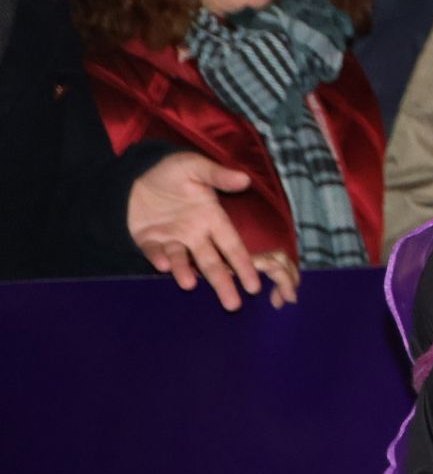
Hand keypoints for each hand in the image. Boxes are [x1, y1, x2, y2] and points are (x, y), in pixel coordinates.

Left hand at [127, 152, 299, 310]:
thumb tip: (245, 180)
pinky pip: (155, 252)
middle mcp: (195, 233)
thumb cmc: (171, 170)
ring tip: (189, 284)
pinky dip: (159, 258)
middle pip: (212, 262)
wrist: (136, 173)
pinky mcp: (149, 240)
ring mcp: (173, 239)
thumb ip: (218, 176)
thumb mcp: (195, 168)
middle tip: (233, 306)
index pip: (232, 245)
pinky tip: (163, 264)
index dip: (243, 264)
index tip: (254, 286)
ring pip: (183, 261)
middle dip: (223, 283)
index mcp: (212, 218)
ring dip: (185, 272)